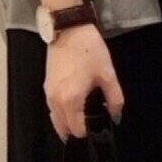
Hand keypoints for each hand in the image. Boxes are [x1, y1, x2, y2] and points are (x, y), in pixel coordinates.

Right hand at [43, 24, 124, 140]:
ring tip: (84, 115)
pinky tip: (74, 106)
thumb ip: (115, 99)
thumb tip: (116, 115)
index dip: (90, 131)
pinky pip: (52, 109)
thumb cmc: (89, 50)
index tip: (100, 124)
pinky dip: (61, 113)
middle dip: (78, 129)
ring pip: (55, 119)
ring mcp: (48, 93)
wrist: (69, 29)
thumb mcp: (107, 74)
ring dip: (68, 122)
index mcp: (71, 100)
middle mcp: (55, 101)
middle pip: (64, 129)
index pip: (78, 130)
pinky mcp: (46, 86)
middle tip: (93, 120)